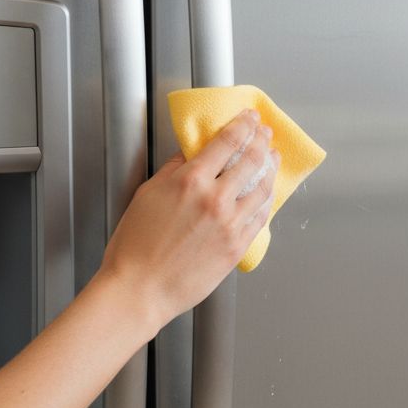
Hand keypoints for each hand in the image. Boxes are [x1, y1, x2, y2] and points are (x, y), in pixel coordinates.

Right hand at [98, 109, 279, 332]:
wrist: (140, 289)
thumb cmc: (135, 247)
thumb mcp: (147, 195)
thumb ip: (173, 170)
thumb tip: (191, 155)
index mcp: (191, 181)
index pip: (228, 141)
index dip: (243, 124)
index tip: (248, 117)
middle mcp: (216, 200)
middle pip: (251, 159)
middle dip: (261, 140)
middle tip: (265, 132)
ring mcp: (231, 224)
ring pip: (262, 188)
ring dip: (270, 168)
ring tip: (272, 158)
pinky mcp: (237, 246)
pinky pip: (261, 217)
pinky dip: (267, 200)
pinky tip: (266, 194)